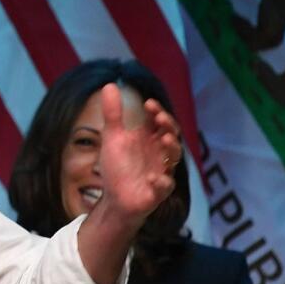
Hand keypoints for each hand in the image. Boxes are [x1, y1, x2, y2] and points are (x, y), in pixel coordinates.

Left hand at [98, 84, 181, 220]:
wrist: (115, 198)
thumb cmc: (118, 167)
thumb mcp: (112, 137)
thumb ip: (113, 113)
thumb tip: (110, 84)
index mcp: (149, 139)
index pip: (159, 121)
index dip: (157, 111)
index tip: (148, 103)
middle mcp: (159, 153)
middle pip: (172, 135)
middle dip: (168, 125)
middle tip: (159, 117)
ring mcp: (161, 171)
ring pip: (174, 158)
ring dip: (172, 148)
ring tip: (165, 138)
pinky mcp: (158, 191)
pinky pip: (165, 186)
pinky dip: (160, 182)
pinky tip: (152, 178)